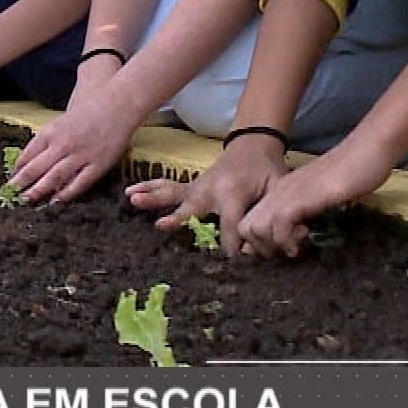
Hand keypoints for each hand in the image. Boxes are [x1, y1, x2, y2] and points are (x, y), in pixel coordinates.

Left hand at [10, 96, 138, 205]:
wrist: (115, 106)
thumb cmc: (86, 114)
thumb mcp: (59, 124)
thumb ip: (46, 141)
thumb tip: (29, 162)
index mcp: (50, 133)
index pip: (27, 155)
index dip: (17, 170)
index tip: (10, 181)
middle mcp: (62, 144)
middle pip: (36, 168)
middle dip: (21, 183)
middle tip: (11, 195)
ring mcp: (80, 155)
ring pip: (54, 177)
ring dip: (39, 190)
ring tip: (27, 200)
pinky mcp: (97, 165)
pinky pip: (79, 183)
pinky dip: (66, 194)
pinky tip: (57, 201)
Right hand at [127, 139, 288, 256]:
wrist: (253, 146)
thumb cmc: (267, 172)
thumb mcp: (277, 190)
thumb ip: (270, 215)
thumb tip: (263, 243)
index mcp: (233, 193)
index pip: (230, 227)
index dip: (233, 247)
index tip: (234, 261)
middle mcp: (209, 189)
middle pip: (192, 208)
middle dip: (178, 219)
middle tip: (160, 226)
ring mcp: (196, 186)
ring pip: (172, 193)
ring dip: (152, 196)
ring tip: (132, 199)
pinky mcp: (189, 186)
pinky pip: (166, 187)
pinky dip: (148, 188)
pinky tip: (129, 193)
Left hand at [240, 146, 395, 258]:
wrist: (367, 150)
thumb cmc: (352, 174)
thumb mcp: (321, 198)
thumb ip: (307, 212)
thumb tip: (301, 234)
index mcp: (281, 192)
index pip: (250, 223)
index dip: (260, 243)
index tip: (283, 248)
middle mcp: (278, 192)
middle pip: (245, 228)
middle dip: (262, 248)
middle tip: (288, 250)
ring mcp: (288, 192)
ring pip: (255, 228)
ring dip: (274, 245)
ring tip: (297, 246)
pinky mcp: (302, 195)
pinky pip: (279, 223)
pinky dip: (288, 238)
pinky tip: (306, 236)